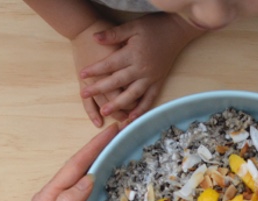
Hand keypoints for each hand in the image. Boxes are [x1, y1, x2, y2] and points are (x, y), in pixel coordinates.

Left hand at [18, 125, 117, 200]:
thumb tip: (88, 179)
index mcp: (49, 198)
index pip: (75, 166)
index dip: (95, 147)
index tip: (114, 130)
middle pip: (82, 168)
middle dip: (101, 149)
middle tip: (123, 134)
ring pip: (88, 182)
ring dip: (105, 165)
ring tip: (123, 152)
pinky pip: (94, 199)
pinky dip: (107, 186)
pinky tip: (119, 185)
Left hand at [79, 14, 203, 123]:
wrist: (175, 32)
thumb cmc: (153, 28)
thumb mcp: (132, 26)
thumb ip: (114, 34)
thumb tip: (95, 38)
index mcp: (133, 54)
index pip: (110, 64)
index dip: (95, 69)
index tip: (82, 74)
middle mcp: (141, 69)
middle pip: (117, 81)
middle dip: (100, 89)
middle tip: (85, 94)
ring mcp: (151, 78)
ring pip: (132, 94)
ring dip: (118, 104)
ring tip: (105, 111)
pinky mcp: (158, 83)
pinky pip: (149, 99)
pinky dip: (141, 109)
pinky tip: (132, 117)